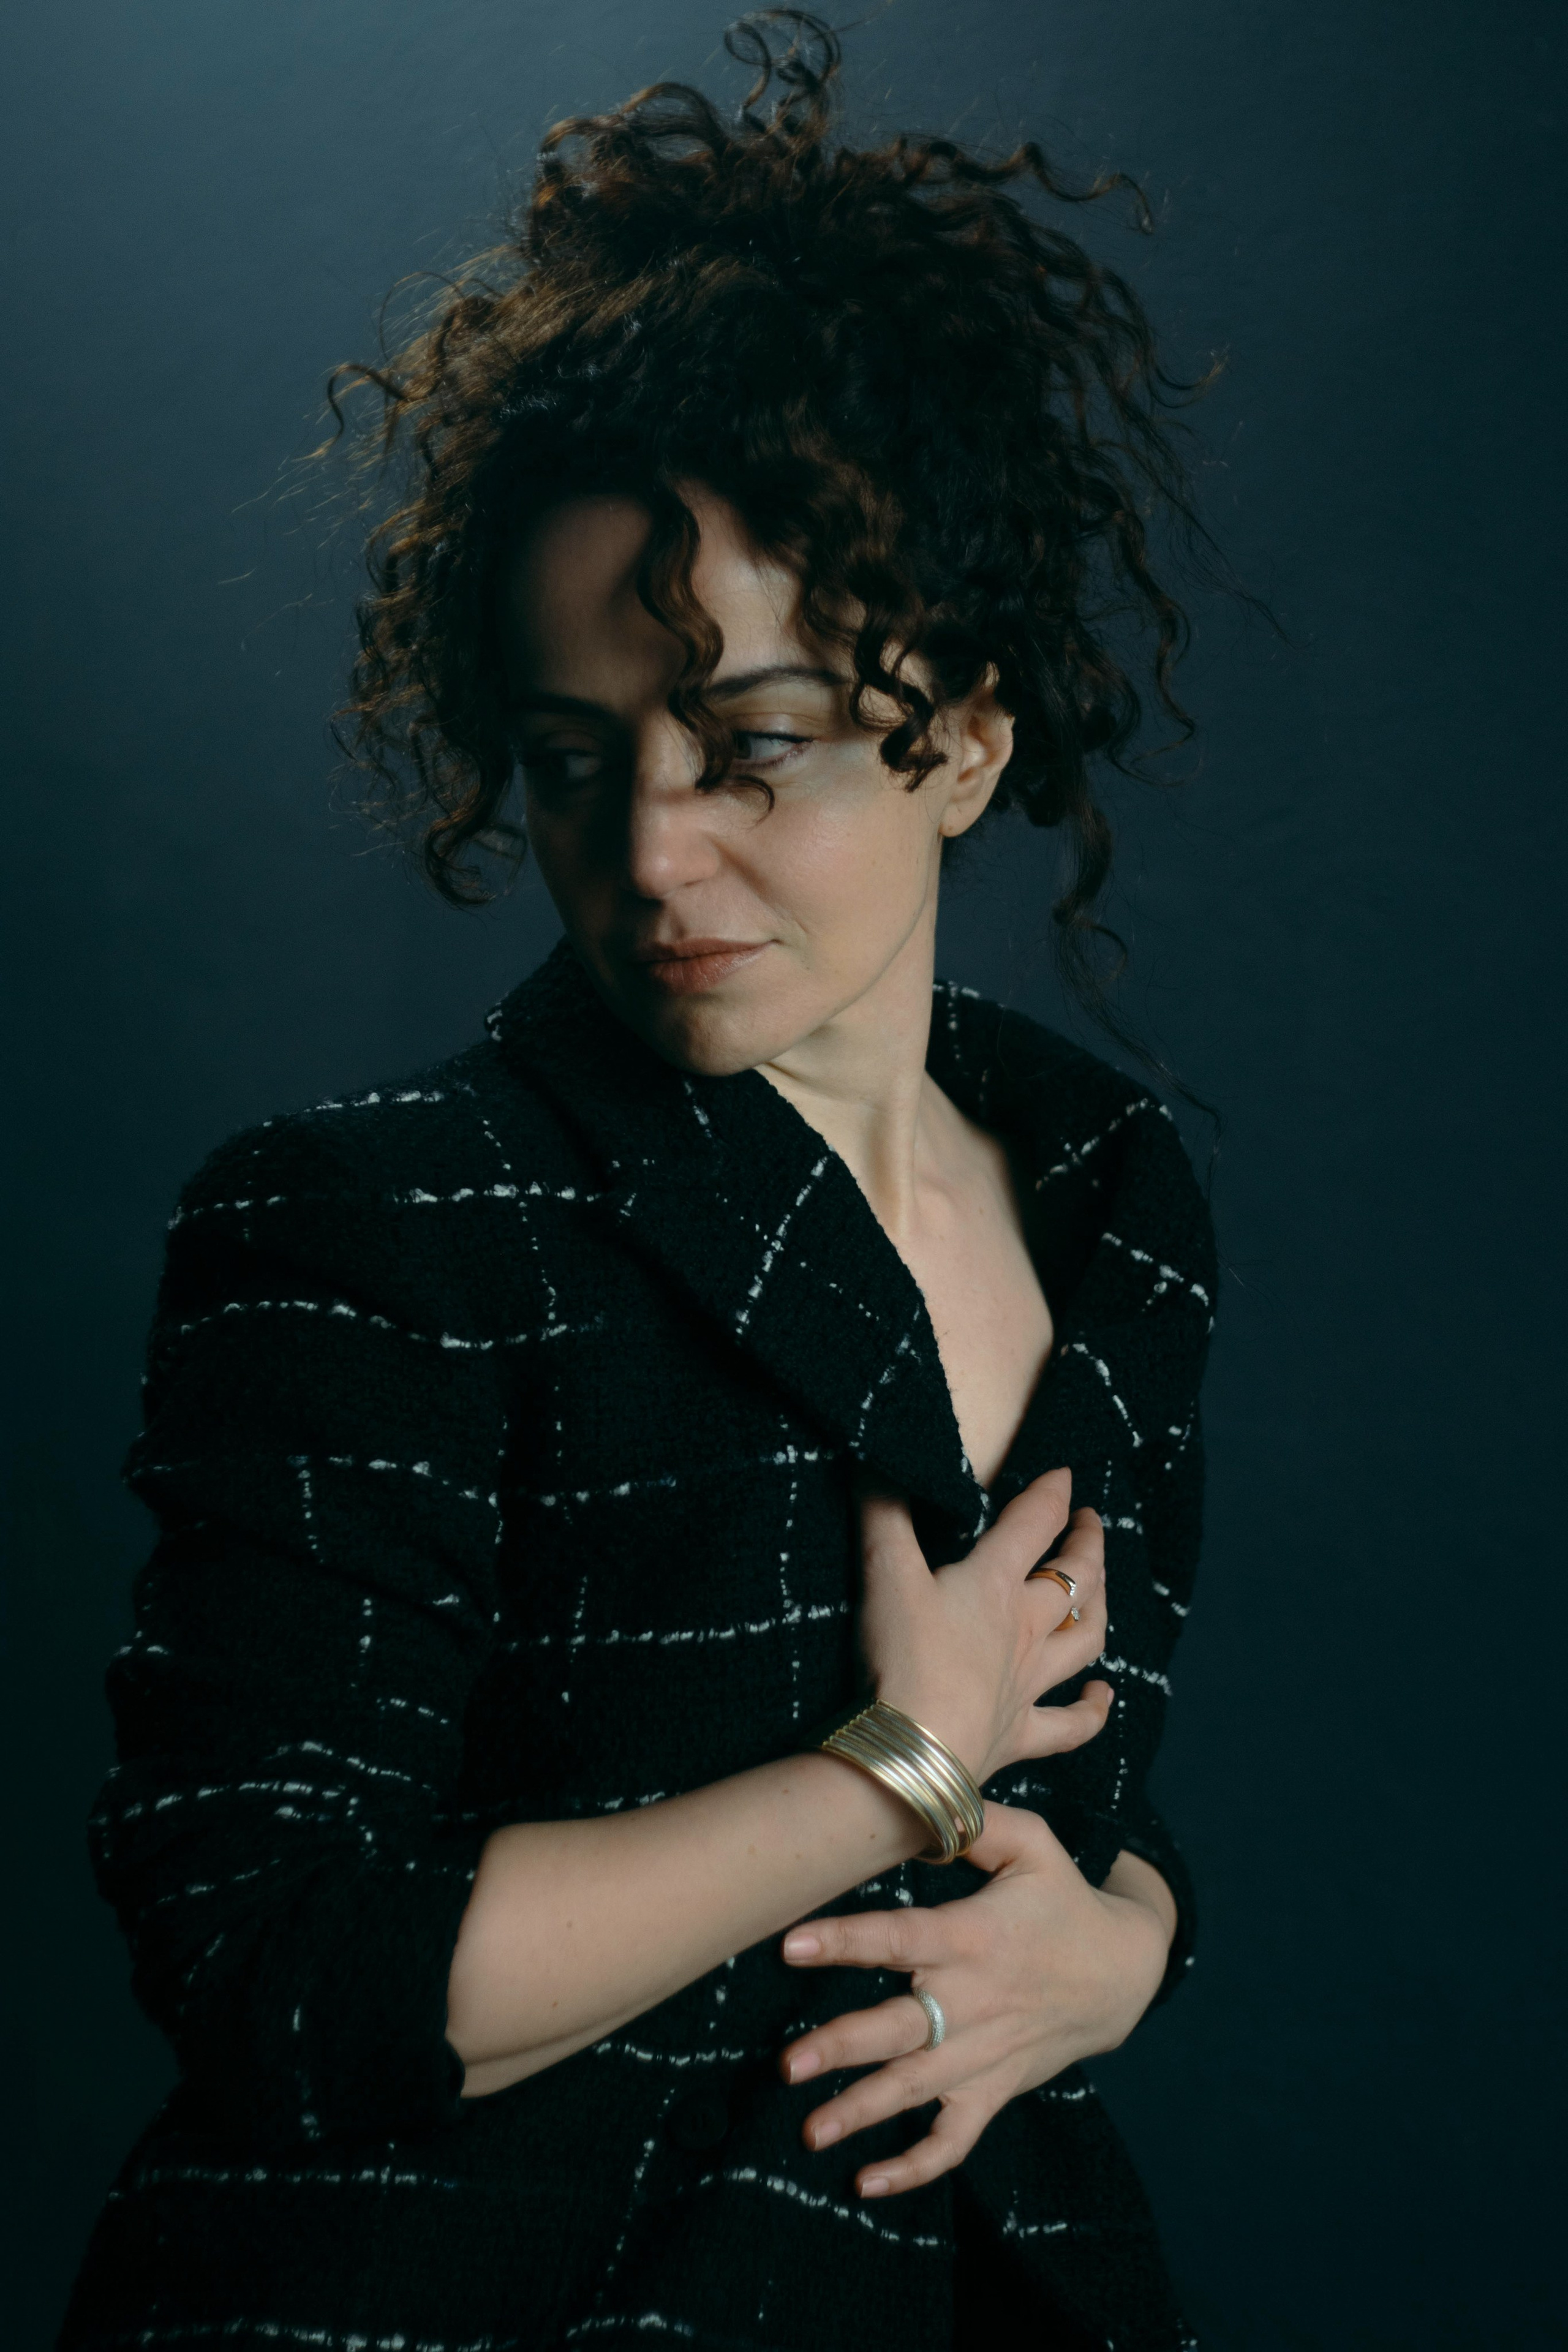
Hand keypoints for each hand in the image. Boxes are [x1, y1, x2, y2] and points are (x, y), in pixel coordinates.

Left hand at [776, 1803, 1173, 2199]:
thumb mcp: (1034, 1846)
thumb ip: (979, 1823)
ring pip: (915, 2089)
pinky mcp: (993, 2090)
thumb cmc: (1063, 1899)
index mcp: (970, 1938)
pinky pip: (954, 2138)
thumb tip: (925, 1799)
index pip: (898, 1938)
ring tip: (809, 2131)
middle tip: (788, 2064)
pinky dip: (916, 2166)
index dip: (844, 1941)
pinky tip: (869, 2182)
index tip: (790, 1945)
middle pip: (898, 2029)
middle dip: (841, 2048)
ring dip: (861, 2112)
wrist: (1122, 1972)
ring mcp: (982, 2054)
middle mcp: (970, 2002)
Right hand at [859, 1468, 1111, 1783]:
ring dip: (1098, 1610)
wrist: (913, 1752)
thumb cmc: (902, 1658)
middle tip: (1089, 1523)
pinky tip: (1104, 1695)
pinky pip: (1071, 1725)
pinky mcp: (1020, 1733)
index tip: (1064, 1474)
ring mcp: (1028, 1683)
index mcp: (994, 1584)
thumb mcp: (884, 1573)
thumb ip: (881, 1513)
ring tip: (1101, 1591)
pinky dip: (1094, 1710)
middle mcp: (1024, 1629)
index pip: (1035, 1523)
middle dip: (1087, 1545)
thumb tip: (875, 1459)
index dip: (1053, 1492)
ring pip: (1084, 1640)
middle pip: (1076, 1578)